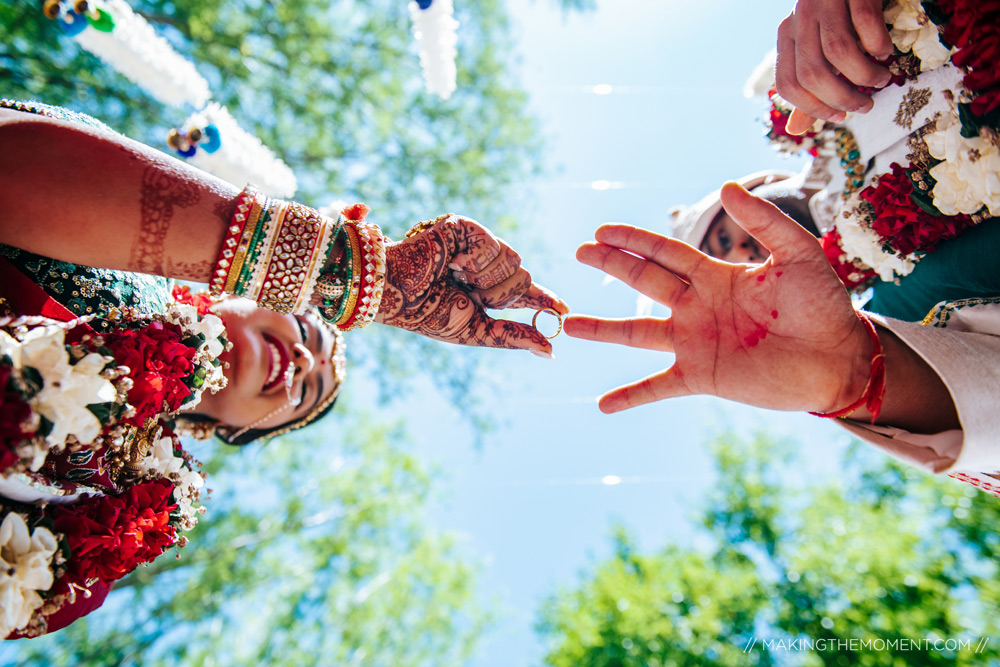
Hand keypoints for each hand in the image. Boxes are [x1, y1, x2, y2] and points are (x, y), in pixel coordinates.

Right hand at [375, 214, 568, 356]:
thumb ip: (514, 338)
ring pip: (515, 262)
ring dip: (487, 280)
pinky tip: (452, 263)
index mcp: (484, 291)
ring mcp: (477, 245)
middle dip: (500, 295)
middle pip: (524, 279)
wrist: (396, 292)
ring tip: (457, 279)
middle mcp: (484, 267)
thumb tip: (551, 353)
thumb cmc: (428, 314)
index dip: (545, 300)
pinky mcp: (467, 227)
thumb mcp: (477, 332)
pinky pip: (495, 247)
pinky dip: (475, 262)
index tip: (563, 310)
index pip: (524, 294)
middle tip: (472, 295)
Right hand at [565, 184, 871, 413]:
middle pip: (644, 283)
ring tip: (570, 326)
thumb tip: (727, 188)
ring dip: (604, 329)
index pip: (665, 254)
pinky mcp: (702, 377)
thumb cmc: (825, 304)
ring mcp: (696, 343)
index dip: (634, 241)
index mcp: (716, 277)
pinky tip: (603, 405)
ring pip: (639, 335)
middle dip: (613, 266)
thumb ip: (766, 222)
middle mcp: (697, 307)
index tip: (602, 231)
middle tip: (581, 251)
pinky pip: (658, 387)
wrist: (839, 358)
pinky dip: (631, 396)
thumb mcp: (799, 254)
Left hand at [775, 0, 893, 129]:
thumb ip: (810, 88)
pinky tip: (886, 51)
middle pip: (813, 73)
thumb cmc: (843, 16)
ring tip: (882, 79)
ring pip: (837, 51)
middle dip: (842, 98)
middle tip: (866, 105)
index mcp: (787, 36)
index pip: (788, 83)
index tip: (840, 117)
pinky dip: (877, 43)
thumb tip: (795, 130)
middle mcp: (800, 18)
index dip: (813, 107)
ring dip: (864, 74)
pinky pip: (864, 21)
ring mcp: (824, 0)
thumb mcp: (822, 49)